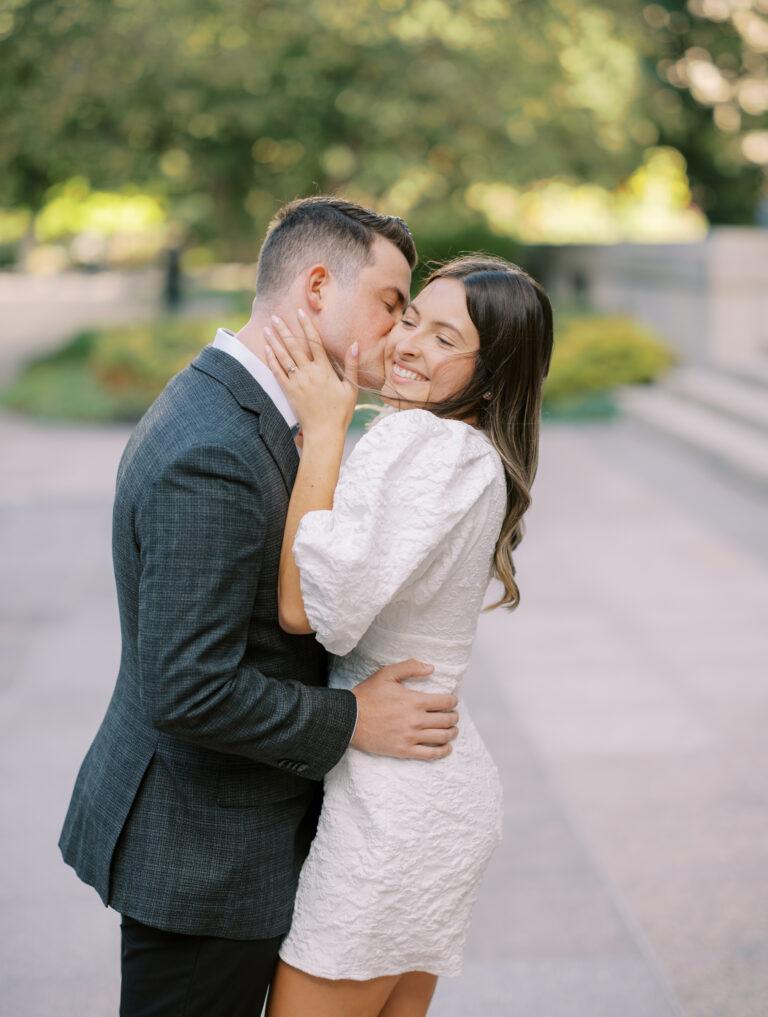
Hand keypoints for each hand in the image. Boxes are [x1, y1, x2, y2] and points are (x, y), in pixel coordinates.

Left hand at [264, 309, 358, 435]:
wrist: (324, 432)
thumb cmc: (341, 411)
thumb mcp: (351, 388)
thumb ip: (352, 365)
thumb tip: (355, 344)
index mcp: (324, 370)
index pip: (314, 342)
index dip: (306, 326)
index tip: (300, 312)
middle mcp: (309, 373)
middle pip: (294, 346)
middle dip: (284, 330)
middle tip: (275, 316)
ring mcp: (297, 382)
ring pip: (283, 357)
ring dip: (274, 342)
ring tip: (267, 329)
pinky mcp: (289, 392)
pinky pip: (277, 373)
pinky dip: (271, 360)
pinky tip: (266, 350)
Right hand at [350, 659, 458, 760]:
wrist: (349, 719)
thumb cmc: (368, 696)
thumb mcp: (387, 674)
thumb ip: (410, 667)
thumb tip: (431, 668)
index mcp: (414, 701)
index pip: (445, 702)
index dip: (453, 701)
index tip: (452, 700)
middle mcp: (416, 720)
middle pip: (447, 720)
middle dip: (454, 717)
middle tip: (453, 715)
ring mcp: (411, 737)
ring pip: (442, 737)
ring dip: (452, 733)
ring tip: (452, 730)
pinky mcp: (404, 750)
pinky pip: (430, 754)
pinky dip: (443, 751)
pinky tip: (447, 748)